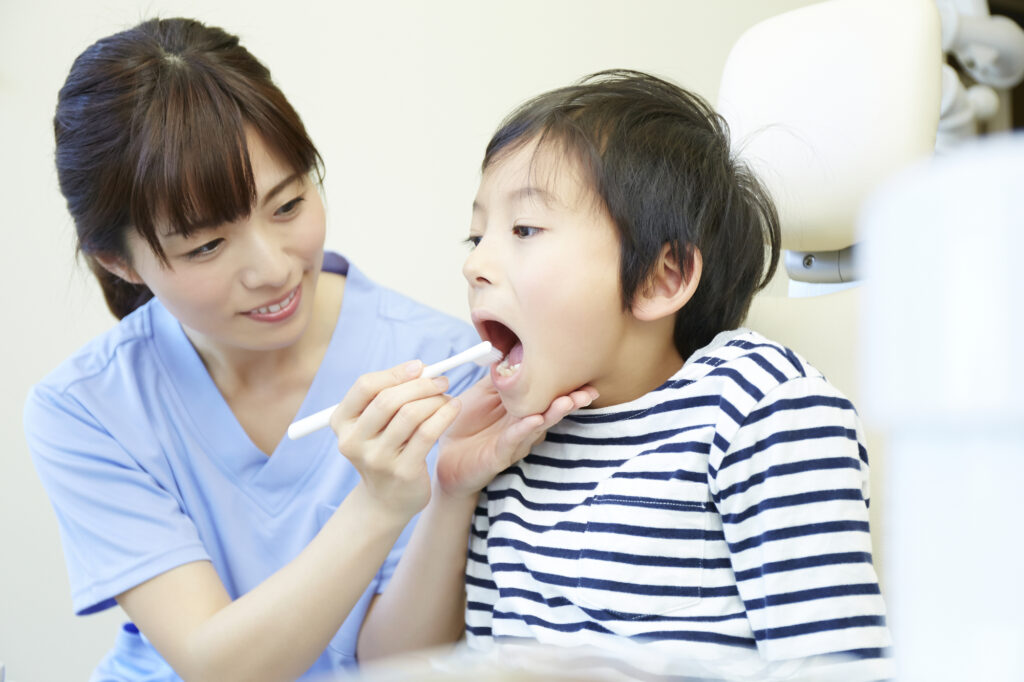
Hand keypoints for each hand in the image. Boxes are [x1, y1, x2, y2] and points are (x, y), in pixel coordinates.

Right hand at [330, 361, 461, 519]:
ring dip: (435, 399)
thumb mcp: (376, 423)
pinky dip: (444, 415)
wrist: (387, 500)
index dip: (395, 373)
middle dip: (420, 384)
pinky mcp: (402, 471)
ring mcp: (377, 459)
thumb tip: (420, 369)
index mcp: (341, 422)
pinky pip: (427, 433)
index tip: (419, 366)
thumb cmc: (385, 448)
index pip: (365, 386)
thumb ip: (390, 394)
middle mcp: (354, 441)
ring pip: (410, 414)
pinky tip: (454, 408)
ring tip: (447, 397)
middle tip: (441, 381)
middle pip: (388, 399)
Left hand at [435, 378, 597, 499]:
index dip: (570, 390)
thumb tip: (515, 348)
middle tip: (588, 392)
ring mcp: (514, 442)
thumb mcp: (484, 392)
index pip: (550, 397)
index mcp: (523, 409)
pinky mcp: (498, 456)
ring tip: (567, 402)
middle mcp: (525, 427)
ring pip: (537, 427)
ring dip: (552, 414)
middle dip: (571, 402)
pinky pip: (513, 441)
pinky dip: (524, 430)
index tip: (588, 379)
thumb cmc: (466, 422)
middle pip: (551, 413)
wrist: (444, 454)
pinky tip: (534, 420)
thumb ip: (501, 375)